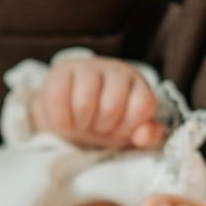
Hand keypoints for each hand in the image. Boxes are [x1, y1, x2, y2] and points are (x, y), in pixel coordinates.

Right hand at [31, 55, 163, 149]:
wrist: (73, 111)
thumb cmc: (107, 120)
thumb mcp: (130, 130)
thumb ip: (147, 135)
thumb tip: (143, 137)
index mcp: (138, 84)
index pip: (142, 105)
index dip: (129, 126)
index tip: (119, 130)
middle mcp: (115, 71)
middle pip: (111, 107)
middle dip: (103, 127)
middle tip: (98, 126)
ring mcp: (87, 68)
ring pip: (83, 104)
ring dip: (82, 124)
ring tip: (83, 122)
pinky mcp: (60, 72)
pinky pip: (58, 100)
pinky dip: (62, 120)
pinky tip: (68, 120)